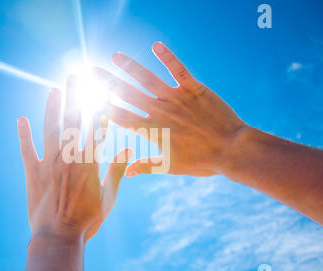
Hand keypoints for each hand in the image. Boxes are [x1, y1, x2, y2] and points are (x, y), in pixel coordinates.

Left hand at [17, 78, 131, 243]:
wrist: (58, 238)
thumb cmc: (87, 220)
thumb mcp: (109, 197)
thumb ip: (118, 170)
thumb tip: (129, 148)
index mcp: (89, 163)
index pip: (96, 128)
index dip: (100, 106)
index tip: (103, 89)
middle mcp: (68, 158)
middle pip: (72, 121)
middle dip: (74, 96)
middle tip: (75, 76)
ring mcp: (48, 164)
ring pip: (50, 129)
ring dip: (51, 108)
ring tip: (54, 89)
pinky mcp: (32, 173)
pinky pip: (26, 150)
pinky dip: (23, 134)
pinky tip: (21, 119)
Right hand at [94, 42, 247, 176]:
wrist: (232, 150)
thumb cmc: (202, 161)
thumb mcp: (171, 167)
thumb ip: (146, 166)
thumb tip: (127, 173)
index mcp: (153, 130)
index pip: (121, 117)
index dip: (104, 106)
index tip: (90, 97)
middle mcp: (160, 112)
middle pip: (127, 94)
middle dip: (107, 82)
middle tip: (92, 71)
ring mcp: (176, 98)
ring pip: (148, 79)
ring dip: (130, 66)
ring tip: (115, 56)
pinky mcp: (194, 89)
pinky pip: (178, 70)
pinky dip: (168, 57)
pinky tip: (156, 46)